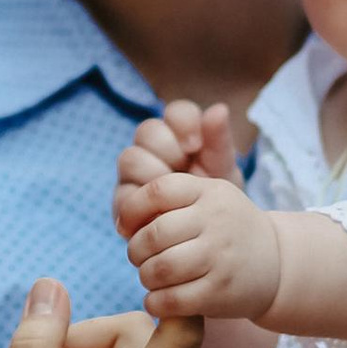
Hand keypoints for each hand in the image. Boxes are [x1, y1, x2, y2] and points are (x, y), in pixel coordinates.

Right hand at [116, 101, 241, 202]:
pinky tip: (159, 212)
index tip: (196, 145)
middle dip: (167, 148)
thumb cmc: (213, 200)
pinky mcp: (124, 202)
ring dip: (152, 173)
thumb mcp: (223, 172)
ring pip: (130, 158)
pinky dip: (140, 203)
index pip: (176, 113)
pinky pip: (123, 194)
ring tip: (173, 194)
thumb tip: (219, 108)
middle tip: (184, 168)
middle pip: (147, 131)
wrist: (206, 239)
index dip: (183, 122)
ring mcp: (135, 175)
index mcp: (181, 136)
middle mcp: (153, 150)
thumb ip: (220, 141)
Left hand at [120, 168, 282, 322]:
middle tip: (141, 259)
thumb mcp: (210, 201)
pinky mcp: (219, 293)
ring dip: (145, 277)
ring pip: (158, 269)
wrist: (278, 265)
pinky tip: (159, 299)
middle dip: (135, 251)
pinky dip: (155, 302)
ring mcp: (220, 258)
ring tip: (152, 278)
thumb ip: (170, 202)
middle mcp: (217, 221)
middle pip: (153, 235)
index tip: (126, 228)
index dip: (131, 211)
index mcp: (210, 193)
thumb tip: (123, 222)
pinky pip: (170, 300)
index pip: (157, 191)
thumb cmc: (228, 231)